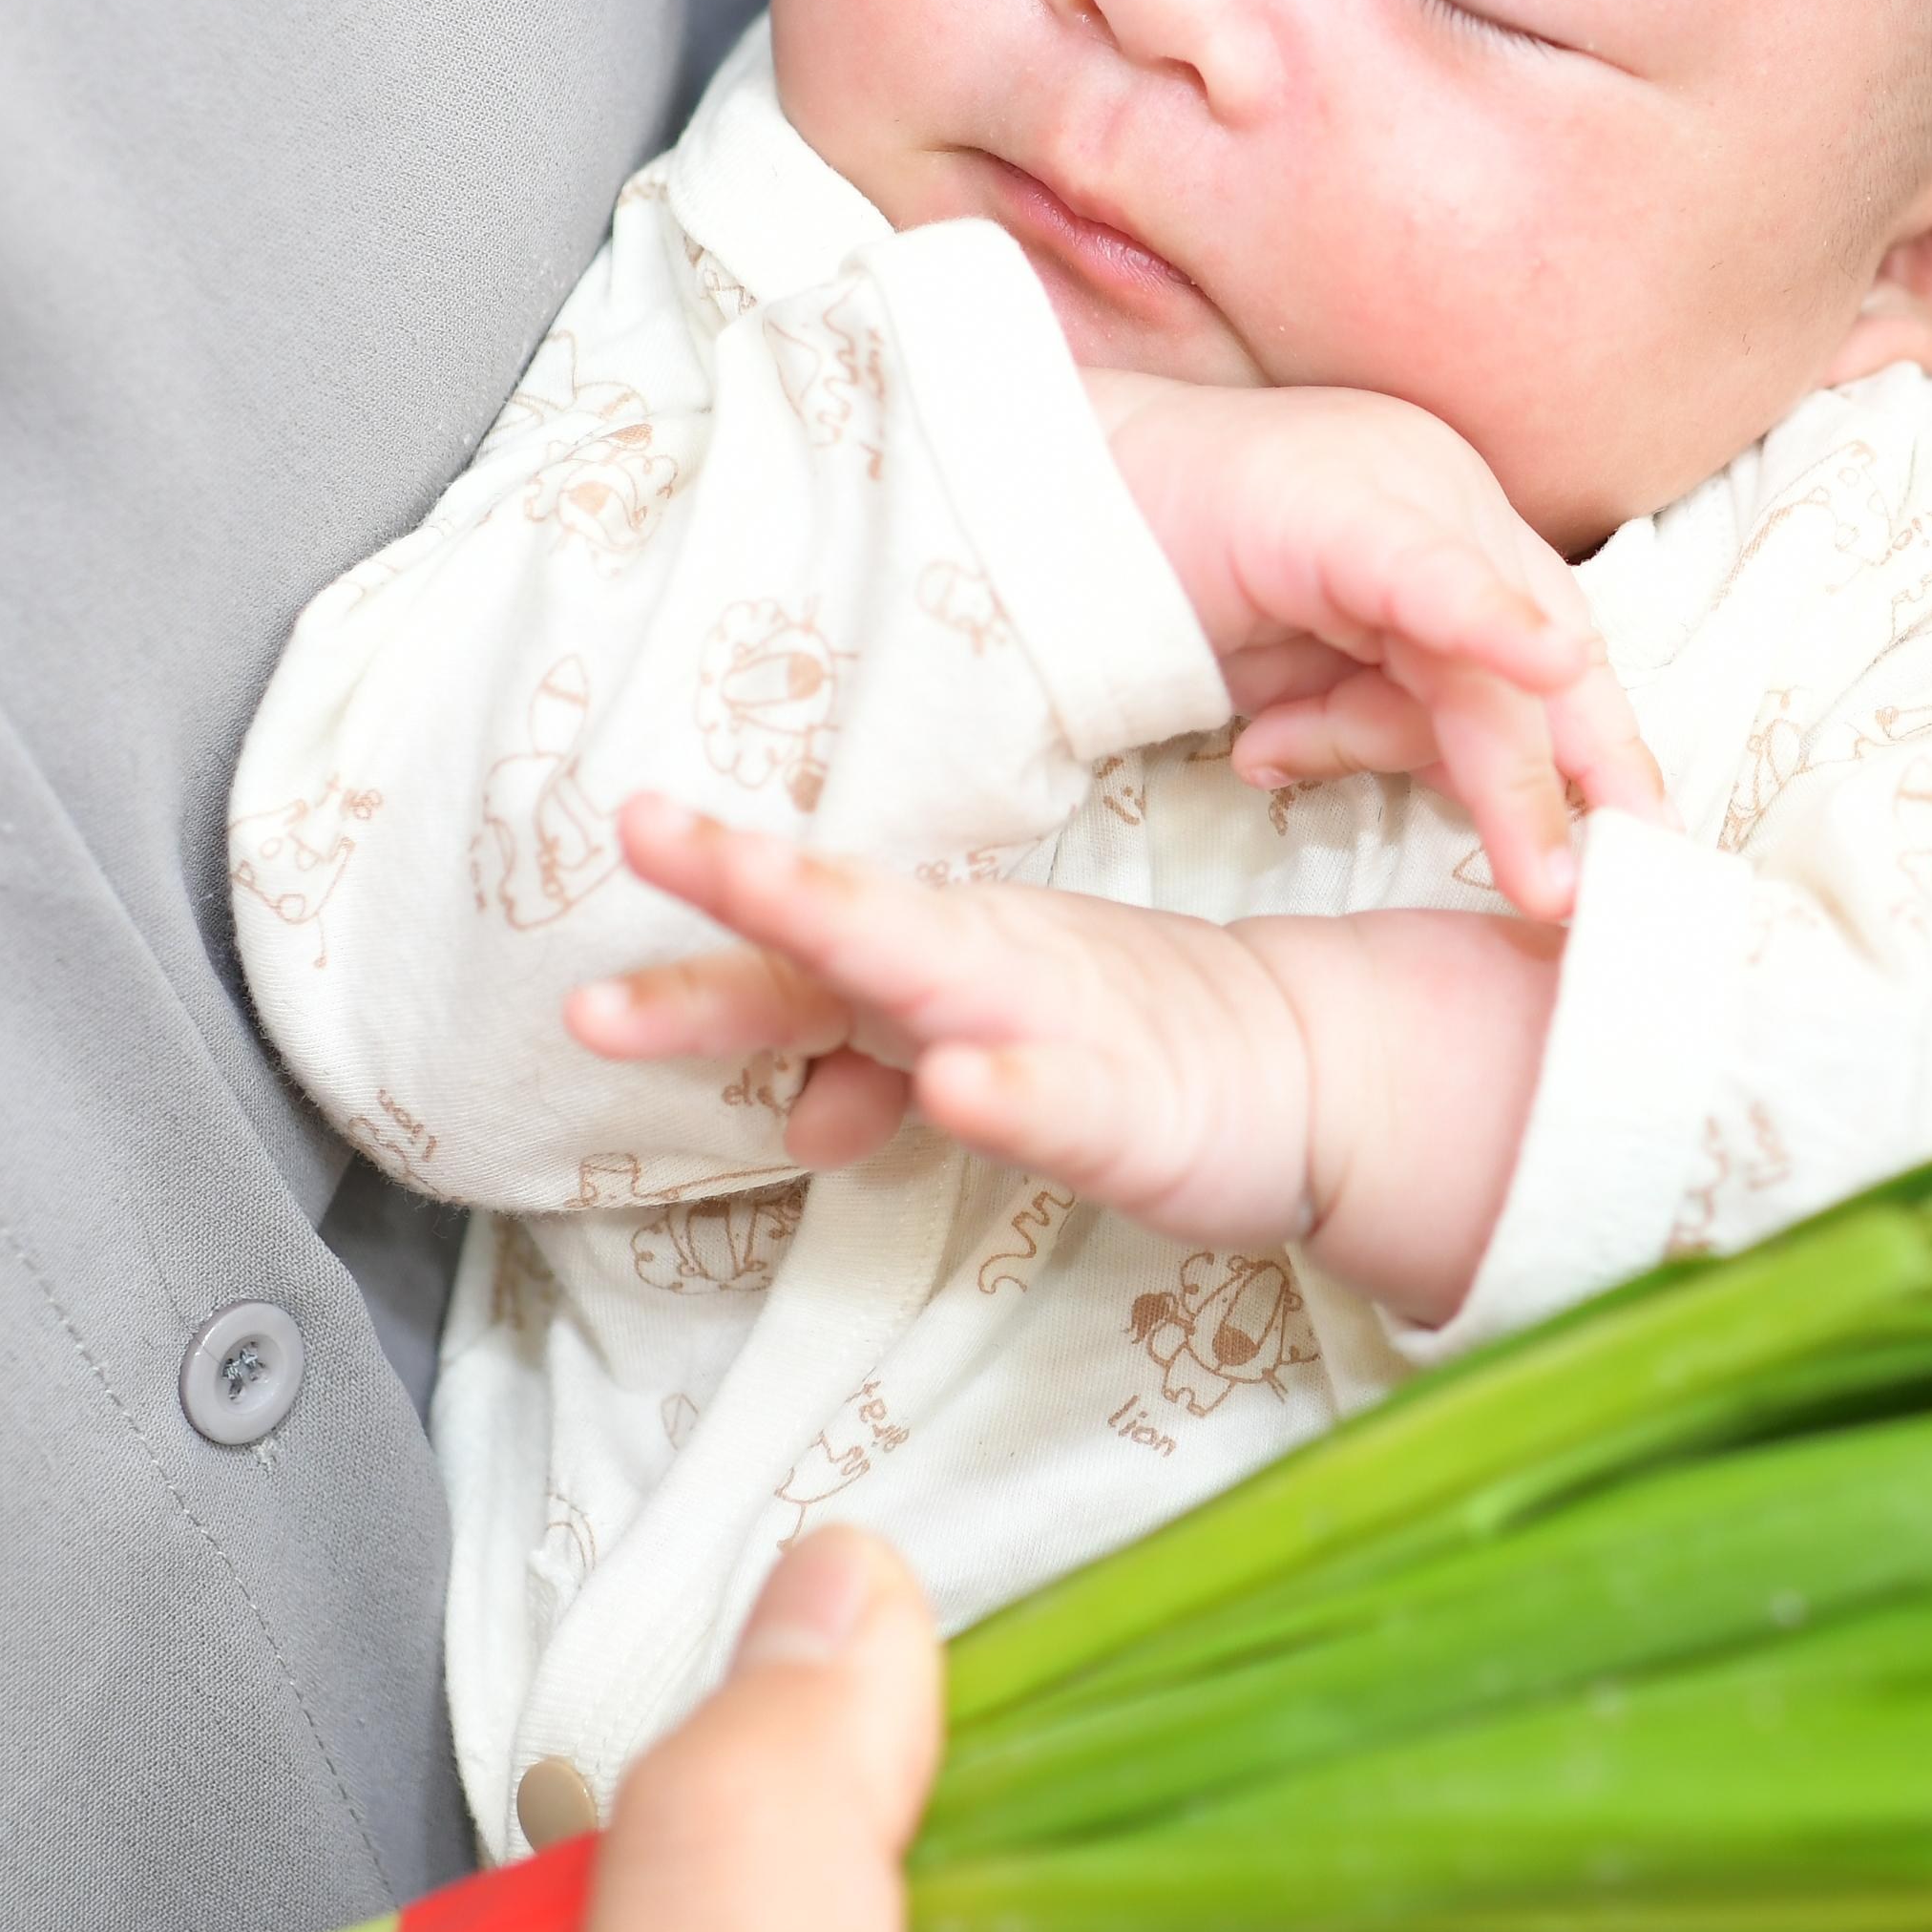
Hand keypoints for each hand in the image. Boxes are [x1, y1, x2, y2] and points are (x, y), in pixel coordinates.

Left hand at [575, 798, 1323, 1244]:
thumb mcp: (974, 1056)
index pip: (801, 921)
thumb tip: (788, 1110)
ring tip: (765, 897)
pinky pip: (1063, 1103)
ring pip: (939, 978)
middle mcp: (980, 968)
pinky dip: (1008, 1093)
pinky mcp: (1131, 1112)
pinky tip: (960, 1087)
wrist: (1304, 1061)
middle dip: (745, 881)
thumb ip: (868, 1075)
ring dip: (846, 937)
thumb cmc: (1121, 1046)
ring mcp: (1055, 1029)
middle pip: (846, 922)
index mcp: (934, 953)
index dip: (714, 873)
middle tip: (644, 829)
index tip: (627, 820)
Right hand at [1083, 372, 1659, 921]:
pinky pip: (1430, 580)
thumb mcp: (1300, 676)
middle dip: (1581, 783)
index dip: (1593, 751)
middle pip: (1539, 655)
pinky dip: (1491, 627)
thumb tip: (1459, 795)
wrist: (1025, 504)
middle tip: (1614, 891)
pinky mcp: (1337, 509)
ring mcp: (1395, 487)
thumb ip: (1380, 716)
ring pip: (1481, 664)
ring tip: (1534, 882)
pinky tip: (1545, 665)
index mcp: (1440, 522)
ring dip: (1513, 786)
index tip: (1638, 848)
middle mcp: (1439, 491)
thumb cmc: (1157, 583)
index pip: (1542, 645)